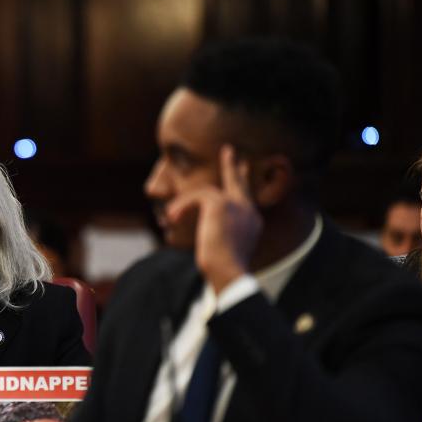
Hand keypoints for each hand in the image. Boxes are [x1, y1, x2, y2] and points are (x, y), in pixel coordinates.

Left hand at [166, 145, 261, 293]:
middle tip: (229, 150)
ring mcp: (237, 205)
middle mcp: (248, 211)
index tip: (240, 173)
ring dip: (184, 204)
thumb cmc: (222, 270)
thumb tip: (200, 235)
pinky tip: (172, 218)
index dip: (239, 187)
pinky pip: (196, 197)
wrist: (228, 271)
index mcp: (252, 222)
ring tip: (169, 216)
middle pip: (239, 183)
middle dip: (232, 167)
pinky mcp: (220, 203)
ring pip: (206, 192)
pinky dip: (182, 206)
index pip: (246, 199)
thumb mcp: (220, 250)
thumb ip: (215, 236)